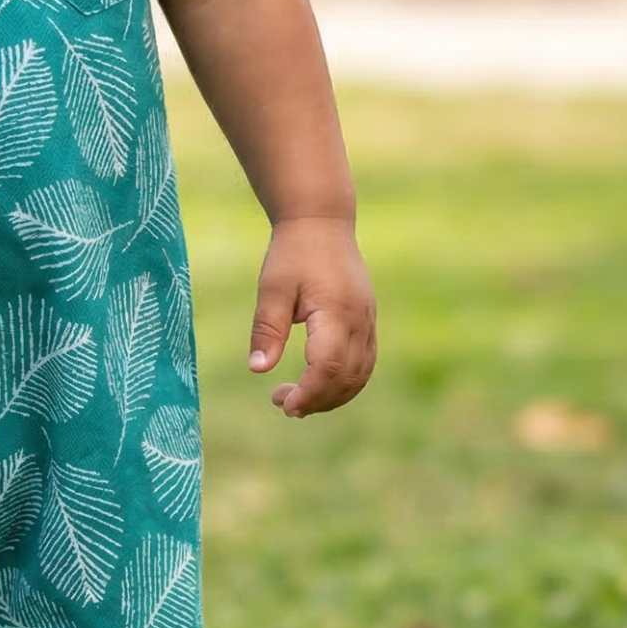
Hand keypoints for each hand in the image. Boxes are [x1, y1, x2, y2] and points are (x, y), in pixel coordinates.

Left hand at [248, 215, 375, 418]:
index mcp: (336, 311)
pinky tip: (316, 383)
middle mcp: (360, 320)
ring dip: (331, 395)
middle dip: (317, 399)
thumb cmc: (293, 253)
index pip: (329, 366)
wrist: (322, 222)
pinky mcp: (368, 321)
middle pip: (347, 378)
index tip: (284, 404)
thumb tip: (257, 370)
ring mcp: (368, 321)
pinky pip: (364, 363)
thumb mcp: (272, 289)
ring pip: (360, 375)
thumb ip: (267, 329)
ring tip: (296, 399)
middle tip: (280, 403)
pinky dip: (343, 381)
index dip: (309, 392)